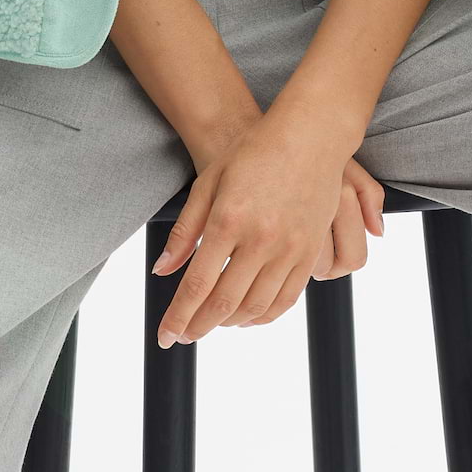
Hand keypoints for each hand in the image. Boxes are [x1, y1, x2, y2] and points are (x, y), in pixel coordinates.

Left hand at [151, 113, 385, 346]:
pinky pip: (286, 299)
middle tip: (185, 335)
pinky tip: (247, 316)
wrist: (310, 134)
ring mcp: (289, 248)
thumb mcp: (210, 182)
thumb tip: (161, 270)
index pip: (197, 284)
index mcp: (228, 220)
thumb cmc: (254, 151)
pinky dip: (264, 316)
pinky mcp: (310, 252)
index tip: (165, 336)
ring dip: (229, 323)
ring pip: (255, 307)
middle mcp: (260, 240)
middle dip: (199, 326)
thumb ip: (185, 229)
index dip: (178, 316)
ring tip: (211, 324)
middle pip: (224, 303)